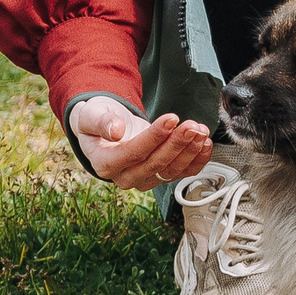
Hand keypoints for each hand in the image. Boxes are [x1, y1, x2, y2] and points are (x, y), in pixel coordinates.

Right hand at [69, 97, 211, 189]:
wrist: (104, 128)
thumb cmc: (96, 120)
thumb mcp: (90, 115)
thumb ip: (101, 122)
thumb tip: (115, 131)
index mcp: (105, 163)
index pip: (134, 152)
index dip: (154, 137)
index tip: (171, 119)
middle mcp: (125, 177)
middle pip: (156, 164)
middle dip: (177, 143)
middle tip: (192, 125)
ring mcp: (144, 179)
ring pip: (171, 170)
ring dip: (190, 151)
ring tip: (201, 130)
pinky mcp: (160, 176)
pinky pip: (181, 173)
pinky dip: (197, 160)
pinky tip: (205, 144)